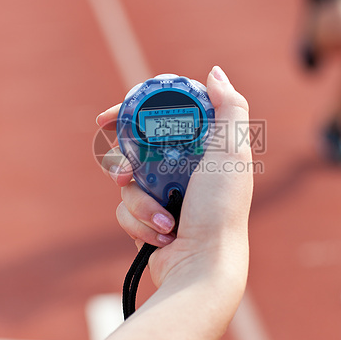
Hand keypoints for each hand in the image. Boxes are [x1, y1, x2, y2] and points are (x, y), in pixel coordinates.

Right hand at [96, 66, 252, 291]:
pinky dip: (141, 222)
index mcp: (200, 149)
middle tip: (123, 174)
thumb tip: (214, 73)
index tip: (108, 116)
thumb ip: (229, 108)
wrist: (203, 266)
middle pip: (134, 150)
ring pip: (127, 183)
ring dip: (141, 203)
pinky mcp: (149, 219)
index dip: (132, 113)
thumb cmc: (220, 209)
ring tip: (162, 219)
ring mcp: (164, 195)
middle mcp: (181, 170)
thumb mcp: (231, 152)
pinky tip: (163, 235)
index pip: (160, 119)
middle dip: (124, 164)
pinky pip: (126, 210)